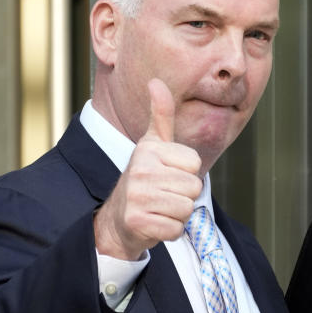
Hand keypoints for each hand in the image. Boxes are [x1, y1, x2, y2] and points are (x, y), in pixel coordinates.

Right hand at [94, 78, 202, 259]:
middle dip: (183, 196)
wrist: (117, 218)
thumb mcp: (152, 145)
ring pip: (186, 208)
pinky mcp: (136, 221)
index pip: (194, 164)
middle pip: (193, 187)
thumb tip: (156, 81)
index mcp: (148, 149)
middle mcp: (140, 170)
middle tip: (162, 195)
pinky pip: (175, 229)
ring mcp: (136, 196)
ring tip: (159, 208)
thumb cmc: (143, 179)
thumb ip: (160, 114)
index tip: (166, 175)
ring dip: (177, 214)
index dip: (185, 173)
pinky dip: (169, 231)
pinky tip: (154, 223)